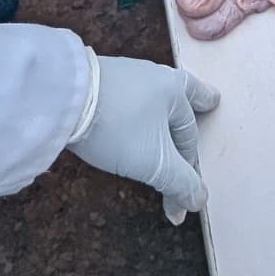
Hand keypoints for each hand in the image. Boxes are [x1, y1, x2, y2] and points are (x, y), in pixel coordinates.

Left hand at [69, 56, 219, 224]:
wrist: (63, 98)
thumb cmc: (117, 128)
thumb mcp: (154, 163)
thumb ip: (180, 183)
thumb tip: (199, 200)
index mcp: (175, 92)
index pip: (189, 138)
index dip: (188, 173)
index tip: (182, 201)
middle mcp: (155, 76)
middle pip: (183, 92)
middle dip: (197, 101)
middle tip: (210, 102)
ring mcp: (127, 74)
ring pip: (156, 94)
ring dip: (165, 108)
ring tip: (172, 112)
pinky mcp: (102, 79)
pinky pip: (131, 94)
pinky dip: (139, 107)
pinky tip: (133, 113)